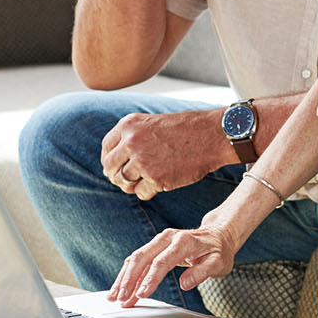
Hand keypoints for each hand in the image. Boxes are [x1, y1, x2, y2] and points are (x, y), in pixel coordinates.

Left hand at [100, 110, 227, 198]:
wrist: (211, 135)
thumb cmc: (185, 129)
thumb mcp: (152, 123)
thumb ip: (131, 138)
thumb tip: (114, 162)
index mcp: (128, 125)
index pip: (107, 148)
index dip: (110, 160)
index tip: (117, 167)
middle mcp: (131, 142)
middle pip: (110, 167)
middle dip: (116, 176)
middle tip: (127, 180)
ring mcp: (142, 161)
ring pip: (123, 182)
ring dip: (131, 186)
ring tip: (144, 182)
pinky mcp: (156, 178)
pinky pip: (141, 193)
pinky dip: (148, 192)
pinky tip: (160, 184)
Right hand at [109, 221, 238, 306]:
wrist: (217, 236)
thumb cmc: (218, 251)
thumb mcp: (218, 263)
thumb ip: (202, 272)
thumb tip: (185, 283)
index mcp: (182, 242)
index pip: (161, 261)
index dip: (150, 279)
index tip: (141, 294)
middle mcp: (167, 238)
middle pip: (142, 258)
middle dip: (128, 280)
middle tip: (120, 298)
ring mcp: (159, 241)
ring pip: (135, 259)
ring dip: (124, 279)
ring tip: (114, 297)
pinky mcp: (155, 247)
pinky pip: (138, 261)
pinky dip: (128, 275)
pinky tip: (122, 289)